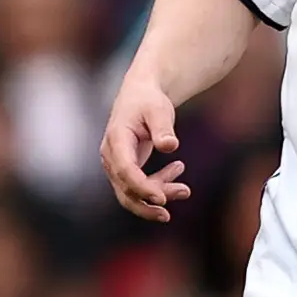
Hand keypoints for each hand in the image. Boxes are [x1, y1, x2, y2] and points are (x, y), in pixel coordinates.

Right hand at [102, 62, 191, 219]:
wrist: (139, 95)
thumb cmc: (148, 101)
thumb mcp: (158, 110)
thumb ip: (163, 128)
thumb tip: (170, 146)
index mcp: (116, 139)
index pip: (125, 170)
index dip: (142, 187)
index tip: (161, 198)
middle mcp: (111, 156)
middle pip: (125, 189)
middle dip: (151, 201)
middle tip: (182, 195)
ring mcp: (115, 164)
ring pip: (131, 193)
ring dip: (158, 195)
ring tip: (185, 190)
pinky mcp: (124, 169)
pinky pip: (137, 187)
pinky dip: (157, 186)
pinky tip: (177, 170)